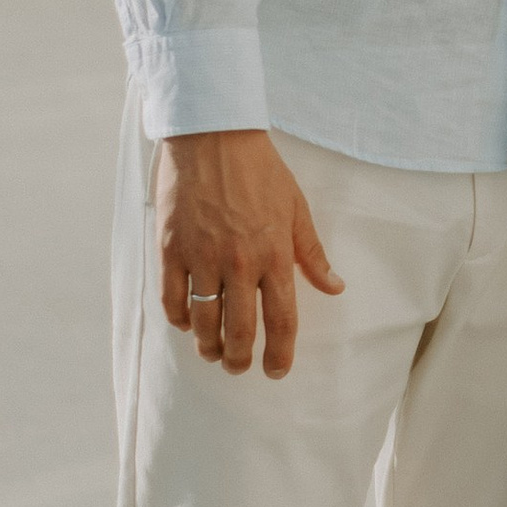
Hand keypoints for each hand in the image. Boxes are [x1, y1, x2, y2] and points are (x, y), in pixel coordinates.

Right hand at [156, 130, 342, 380]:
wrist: (212, 136)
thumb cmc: (259, 169)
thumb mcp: (296, 208)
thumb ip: (312, 253)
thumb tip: (335, 287)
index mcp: (274, 255)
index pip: (281, 320)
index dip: (280, 353)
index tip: (276, 371)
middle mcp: (239, 263)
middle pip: (239, 330)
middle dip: (240, 359)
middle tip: (239, 368)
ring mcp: (202, 257)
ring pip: (203, 321)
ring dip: (208, 346)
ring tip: (213, 353)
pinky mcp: (171, 249)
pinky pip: (172, 298)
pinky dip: (179, 318)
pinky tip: (186, 323)